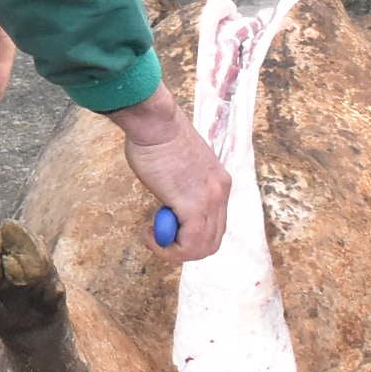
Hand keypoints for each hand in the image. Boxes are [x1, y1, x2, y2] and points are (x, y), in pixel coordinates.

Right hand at [111, 89, 227, 260]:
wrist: (155, 121)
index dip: (191, 234)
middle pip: (212, 241)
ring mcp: (210, 200)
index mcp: (219, 182)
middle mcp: (221, 193)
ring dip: (173, 250)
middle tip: (159, 236)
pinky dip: (167, 248)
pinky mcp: (193, 206)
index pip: (215, 224)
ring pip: (201, 248)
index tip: (167, 224)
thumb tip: (172, 205)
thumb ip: (183, 188)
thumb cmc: (157, 136)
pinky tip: (149, 233)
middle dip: (183, 248)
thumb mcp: (180, 167)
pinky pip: (187, 244)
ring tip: (153, 235)